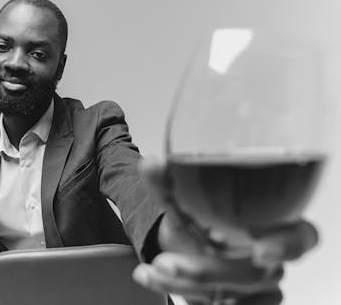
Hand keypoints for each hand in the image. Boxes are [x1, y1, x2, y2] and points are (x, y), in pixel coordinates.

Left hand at [133, 157, 318, 303]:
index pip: (301, 236)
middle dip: (205, 271)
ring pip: (232, 296)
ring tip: (154, 269)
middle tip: (166, 261)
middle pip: (252, 274)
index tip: (260, 250)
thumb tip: (153, 164)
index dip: (288, 245)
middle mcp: (267, 259)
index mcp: (268, 225)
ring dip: (185, 284)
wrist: (177, 248)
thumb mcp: (179, 202)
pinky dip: (185, 294)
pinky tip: (159, 281)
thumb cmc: (193, 221)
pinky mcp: (240, 303)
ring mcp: (254, 288)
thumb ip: (168, 184)